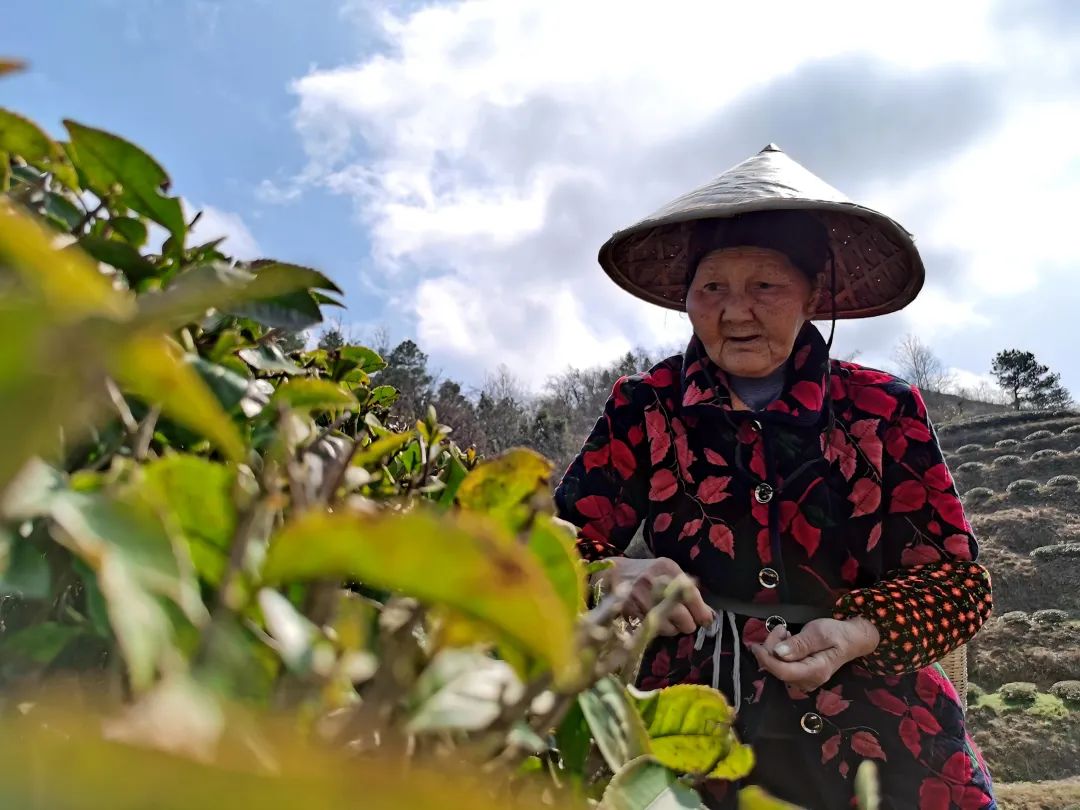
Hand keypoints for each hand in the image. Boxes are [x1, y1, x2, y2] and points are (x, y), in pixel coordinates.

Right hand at [597, 557, 713, 635]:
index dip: (702, 612)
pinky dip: (659, 629)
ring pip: (671, 629)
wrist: (614, 574)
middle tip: (684, 620)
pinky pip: (656, 631)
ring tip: (666, 617)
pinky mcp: (633, 614)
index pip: (692, 595)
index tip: (706, 620)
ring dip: (673, 628)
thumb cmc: (647, 574)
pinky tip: (655, 620)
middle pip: (684, 618)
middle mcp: (656, 584)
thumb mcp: (668, 573)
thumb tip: (709, 615)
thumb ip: (688, 591)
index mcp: (668, 569)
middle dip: (688, 623)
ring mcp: (643, 600)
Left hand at [750, 617, 879, 691]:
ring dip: (774, 648)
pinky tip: (787, 641)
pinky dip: (779, 652)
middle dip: (771, 647)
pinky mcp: (800, 676)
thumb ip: (800, 644)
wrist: (852, 640)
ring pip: (777, 667)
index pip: (783, 672)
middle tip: (782, 628)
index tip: (755, 645)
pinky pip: (781, 666)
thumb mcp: (819, 632)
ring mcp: (804, 680)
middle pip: (777, 669)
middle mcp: (808, 681)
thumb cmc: (837, 634)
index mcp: (815, 671)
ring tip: (786, 631)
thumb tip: (778, 653)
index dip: (766, 659)